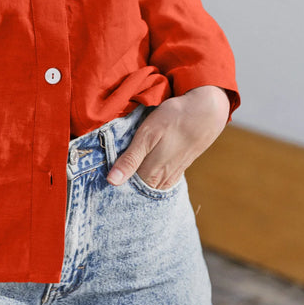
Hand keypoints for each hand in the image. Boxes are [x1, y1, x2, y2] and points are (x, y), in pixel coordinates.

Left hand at [106, 86, 230, 190]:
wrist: (205, 113)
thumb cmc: (173, 120)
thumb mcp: (147, 135)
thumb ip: (130, 159)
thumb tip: (112, 182)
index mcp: (151, 174)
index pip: (125, 190)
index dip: (111, 185)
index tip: (97, 181)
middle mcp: (161, 181)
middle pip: (136, 191)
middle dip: (121, 187)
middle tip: (103, 179)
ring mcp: (171, 177)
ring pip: (147, 187)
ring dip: (134, 183)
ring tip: (120, 174)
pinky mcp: (177, 170)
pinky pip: (158, 183)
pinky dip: (146, 180)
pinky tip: (140, 172)